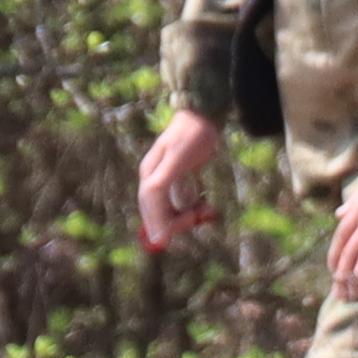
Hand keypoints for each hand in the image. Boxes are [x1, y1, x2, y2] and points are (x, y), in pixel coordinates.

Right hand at [135, 111, 230, 254]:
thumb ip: (161, 182)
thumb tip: (148, 204)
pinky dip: (194, 210)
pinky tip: (207, 208)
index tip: (165, 241)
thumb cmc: (192, 135)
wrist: (204, 116)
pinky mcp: (181, 181)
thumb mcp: (176, 159)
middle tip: (201, 217)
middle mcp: (155, 179)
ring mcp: (168, 181)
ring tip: (208, 211)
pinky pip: (183, 204)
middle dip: (177, 220)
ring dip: (188, 216)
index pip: (149, 206)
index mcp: (150, 175)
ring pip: (172, 210)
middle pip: (159, 212)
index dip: (156, 224)